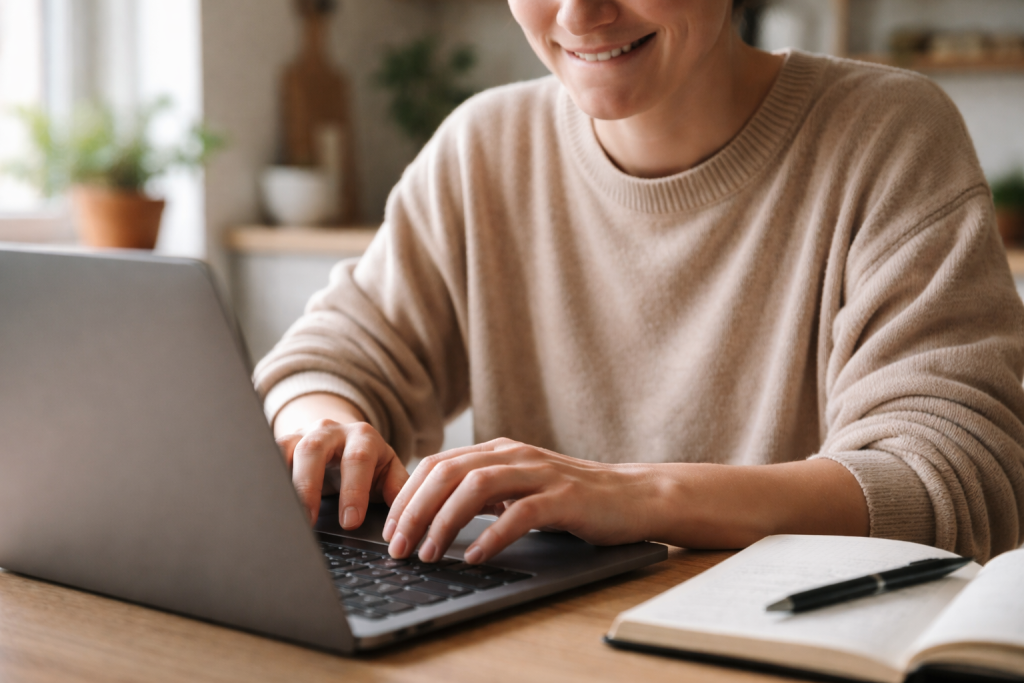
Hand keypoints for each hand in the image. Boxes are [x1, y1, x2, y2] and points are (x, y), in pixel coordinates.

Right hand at [275, 394, 407, 527]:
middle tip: (308, 521)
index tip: (351, 522)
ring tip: (279, 514)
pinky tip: (260, 501)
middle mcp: (329, 431)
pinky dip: (262, 477)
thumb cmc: (368, 464)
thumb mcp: (388, 472)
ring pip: (283, 449)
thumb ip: (398, 489)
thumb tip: (405, 518)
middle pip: (313, 449)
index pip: (358, 459)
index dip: (354, 490)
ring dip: (280, 481)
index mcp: (363, 437)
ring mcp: (301, 435)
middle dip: (310, 485)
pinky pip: (265, 456)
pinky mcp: (279, 444)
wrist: (341, 441)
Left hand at [381, 438, 655, 564]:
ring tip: (428, 553)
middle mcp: (514, 455)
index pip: (437, 465)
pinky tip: (475, 557)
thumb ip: (484, 493)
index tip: (389, 530)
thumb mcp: (519, 489)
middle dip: (414, 510)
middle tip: (397, 546)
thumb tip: (432, 516)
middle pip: (448, 472)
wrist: (634, 496)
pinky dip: (492, 536)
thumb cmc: (573, 499)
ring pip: (476, 487)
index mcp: (498, 451)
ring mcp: (540, 474)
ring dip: (444, 521)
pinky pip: (520, 514)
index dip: (406, 496)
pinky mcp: (565, 498)